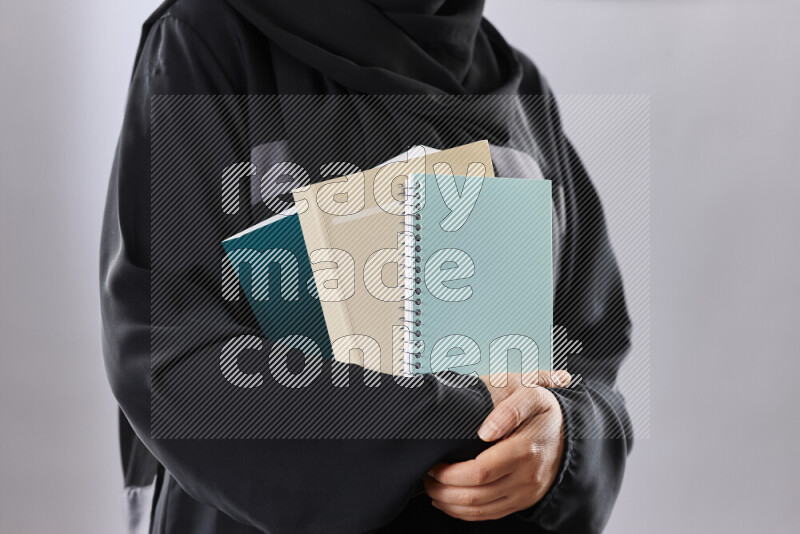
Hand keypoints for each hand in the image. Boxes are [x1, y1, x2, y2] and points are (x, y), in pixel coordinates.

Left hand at [424, 371, 568, 520]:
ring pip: (480, 509)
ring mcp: (525, 492)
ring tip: (433, 488)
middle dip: (443, 489)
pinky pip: (490, 514)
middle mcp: (526, 476)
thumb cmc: (545, 412)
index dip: (451, 472)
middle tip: (427, 475)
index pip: (479, 471)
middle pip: (475, 494)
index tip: (435, 462)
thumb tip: (485, 430)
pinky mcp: (523, 501)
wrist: (571, 432)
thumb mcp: (533, 394)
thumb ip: (510, 409)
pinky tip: (450, 502)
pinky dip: (465, 513)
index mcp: (525, 449)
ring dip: (449, 503)